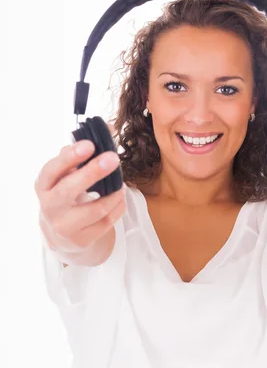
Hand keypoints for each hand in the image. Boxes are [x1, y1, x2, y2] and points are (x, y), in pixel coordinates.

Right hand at [35, 138, 125, 255]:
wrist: (61, 234)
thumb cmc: (66, 194)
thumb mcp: (66, 174)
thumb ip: (81, 151)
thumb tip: (106, 127)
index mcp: (44, 185)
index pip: (52, 170)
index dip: (70, 157)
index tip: (89, 145)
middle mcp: (50, 207)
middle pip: (70, 189)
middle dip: (93, 172)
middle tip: (113, 158)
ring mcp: (65, 226)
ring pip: (96, 208)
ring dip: (114, 193)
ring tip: (121, 183)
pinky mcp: (82, 240)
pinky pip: (107, 221)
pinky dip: (119, 207)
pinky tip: (120, 198)